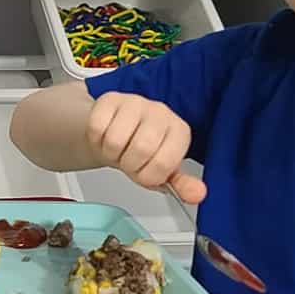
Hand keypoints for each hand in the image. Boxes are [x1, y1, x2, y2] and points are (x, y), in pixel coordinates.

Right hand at [84, 92, 206, 202]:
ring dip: (110, 154)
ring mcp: (135, 103)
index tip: (145, 172)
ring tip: (117, 149)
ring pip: (116, 140)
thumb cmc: (140, 153)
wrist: (115, 132)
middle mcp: (161, 113)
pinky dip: (96, 140)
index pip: (164, 163)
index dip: (147, 176)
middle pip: (140, 149)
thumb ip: (181, 185)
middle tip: (128, 161)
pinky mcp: (111, 99)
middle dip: (128, 164)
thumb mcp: (162, 172)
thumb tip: (198, 194)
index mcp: (179, 132)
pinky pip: (97, 128)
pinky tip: (105, 136)